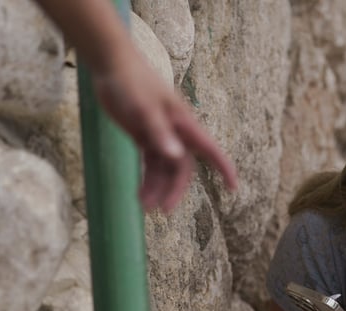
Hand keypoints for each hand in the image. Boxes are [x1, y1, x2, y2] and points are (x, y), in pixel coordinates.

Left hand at [91, 53, 237, 211]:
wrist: (112, 65)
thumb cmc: (132, 82)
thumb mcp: (144, 109)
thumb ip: (159, 133)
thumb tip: (175, 158)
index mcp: (184, 123)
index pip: (210, 149)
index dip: (224, 168)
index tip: (233, 188)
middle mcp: (176, 132)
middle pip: (182, 168)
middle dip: (175, 190)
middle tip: (163, 210)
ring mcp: (160, 135)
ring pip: (165, 169)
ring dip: (157, 188)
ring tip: (144, 206)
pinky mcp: (145, 136)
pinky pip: (151, 164)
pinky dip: (147, 179)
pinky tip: (139, 195)